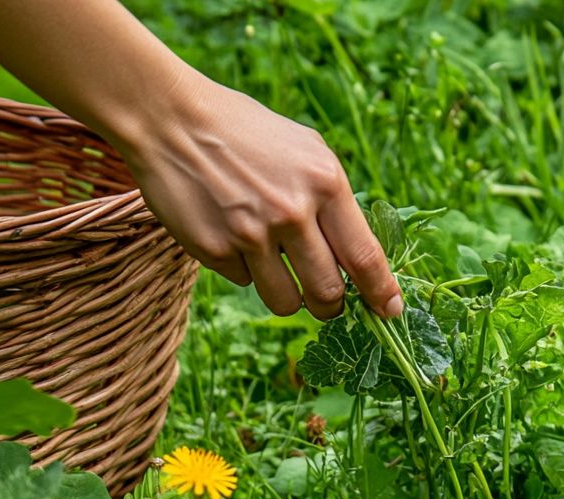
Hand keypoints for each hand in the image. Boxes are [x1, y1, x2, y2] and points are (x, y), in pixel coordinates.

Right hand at [123, 71, 402, 320]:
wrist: (173, 121)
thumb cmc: (246, 134)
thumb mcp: (305, 151)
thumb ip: (333, 200)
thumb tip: (360, 258)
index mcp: (324, 182)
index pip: (364, 256)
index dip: (381, 292)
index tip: (390, 312)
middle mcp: (292, 211)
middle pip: (328, 293)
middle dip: (330, 306)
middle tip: (326, 302)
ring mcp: (252, 235)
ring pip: (286, 302)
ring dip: (288, 297)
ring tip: (275, 267)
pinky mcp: (215, 250)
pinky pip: (244, 282)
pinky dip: (243, 267)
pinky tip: (231, 233)